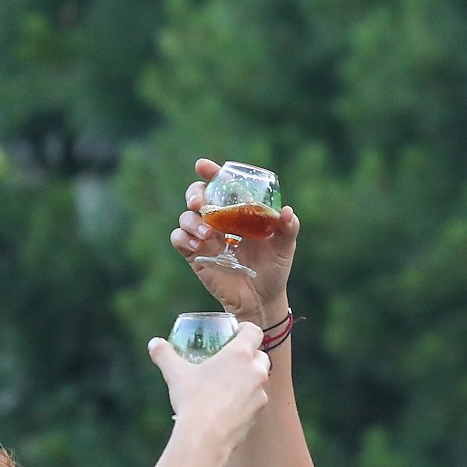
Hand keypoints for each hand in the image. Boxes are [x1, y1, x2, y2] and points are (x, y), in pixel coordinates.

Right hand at [149, 319, 273, 448]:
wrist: (205, 437)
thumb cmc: (192, 400)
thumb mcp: (175, 374)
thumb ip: (164, 355)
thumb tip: (154, 344)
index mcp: (239, 354)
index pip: (253, 332)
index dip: (246, 329)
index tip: (237, 332)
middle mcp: (255, 371)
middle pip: (261, 355)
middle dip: (251, 355)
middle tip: (233, 360)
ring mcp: (260, 394)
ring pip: (260, 380)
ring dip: (249, 379)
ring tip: (230, 385)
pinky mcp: (258, 413)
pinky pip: (255, 401)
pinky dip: (247, 400)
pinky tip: (229, 406)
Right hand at [171, 158, 299, 322]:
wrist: (261, 299)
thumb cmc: (274, 269)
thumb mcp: (284, 247)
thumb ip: (287, 228)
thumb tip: (286, 212)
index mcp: (238, 211)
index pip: (221, 185)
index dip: (211, 173)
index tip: (203, 166)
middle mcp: (219, 220)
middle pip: (197, 196)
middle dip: (194, 193)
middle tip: (200, 202)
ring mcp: (205, 238)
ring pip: (185, 218)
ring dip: (191, 221)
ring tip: (206, 233)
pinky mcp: (195, 256)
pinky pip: (179, 240)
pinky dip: (183, 238)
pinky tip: (197, 244)